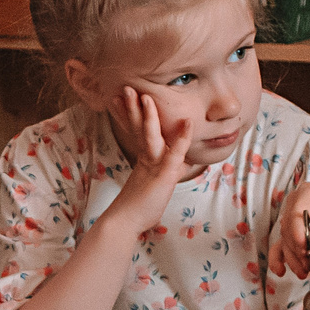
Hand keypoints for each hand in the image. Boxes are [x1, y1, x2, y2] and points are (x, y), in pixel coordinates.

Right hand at [107, 87, 198, 232]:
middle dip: (132, 107)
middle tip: (126, 87)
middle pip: (139, 127)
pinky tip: (188, 123)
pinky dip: (182, 138)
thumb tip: (180, 163)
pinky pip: (174, 154)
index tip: (122, 98)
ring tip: (144, 95)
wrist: (125, 222)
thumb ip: (166, 170)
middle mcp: (146, 158)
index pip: (137, 130)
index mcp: (144, 158)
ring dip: (149, 115)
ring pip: (151, 135)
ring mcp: (153, 165)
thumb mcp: (155, 184)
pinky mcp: (163, 176)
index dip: (131, 113)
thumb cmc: (140, 207)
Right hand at [270, 183, 309, 277]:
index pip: (296, 213)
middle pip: (288, 229)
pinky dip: (283, 260)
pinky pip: (285, 248)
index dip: (297, 232)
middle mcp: (301, 206)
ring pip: (286, 241)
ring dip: (293, 258)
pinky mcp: (301, 237)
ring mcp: (300, 222)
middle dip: (297, 249)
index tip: (304, 249)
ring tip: (306, 271)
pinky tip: (281, 270)